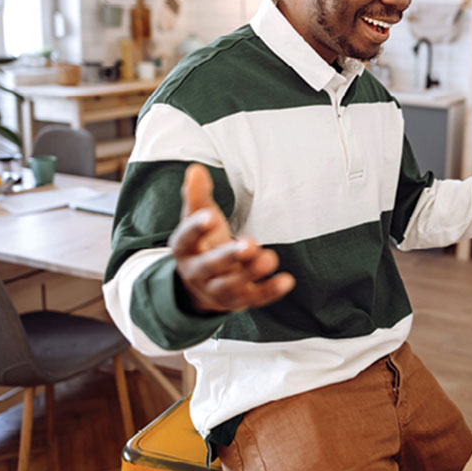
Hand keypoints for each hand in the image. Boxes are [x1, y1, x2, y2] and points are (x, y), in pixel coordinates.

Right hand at [168, 163, 294, 312]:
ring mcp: (218, 290)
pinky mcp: (239, 301)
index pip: (186, 238)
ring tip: (270, 259)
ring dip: (251, 274)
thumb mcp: (198, 218)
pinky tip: (287, 280)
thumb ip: (197, 196)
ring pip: (232, 285)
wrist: (201, 286)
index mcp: (185, 249)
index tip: (210, 216)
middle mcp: (197, 273)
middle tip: (249, 244)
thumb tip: (195, 169)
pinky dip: (270, 291)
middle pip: (210, 266)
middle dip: (229, 256)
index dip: (197, 228)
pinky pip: (255, 298)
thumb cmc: (203, 243)